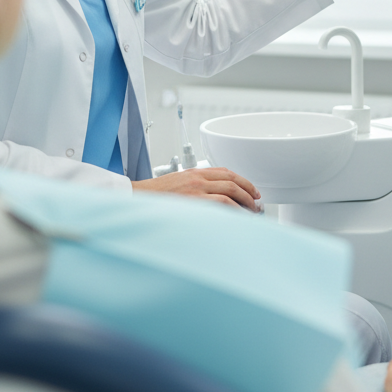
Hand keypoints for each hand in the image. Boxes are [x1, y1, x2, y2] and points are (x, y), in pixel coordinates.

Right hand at [132, 166, 260, 209]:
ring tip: (251, 214)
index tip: (251, 190)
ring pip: (231, 193)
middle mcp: (198, 179)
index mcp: (194, 172)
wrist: (135, 199)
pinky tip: (238, 218)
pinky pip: (222, 205)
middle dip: (249, 193)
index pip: (226, 172)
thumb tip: (214, 199)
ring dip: (245, 203)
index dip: (243, 181)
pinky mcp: (194, 203)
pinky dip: (234, 211)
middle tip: (256, 204)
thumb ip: (195, 188)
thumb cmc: (154, 197)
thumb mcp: (177, 184)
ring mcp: (196, 190)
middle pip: (233, 182)